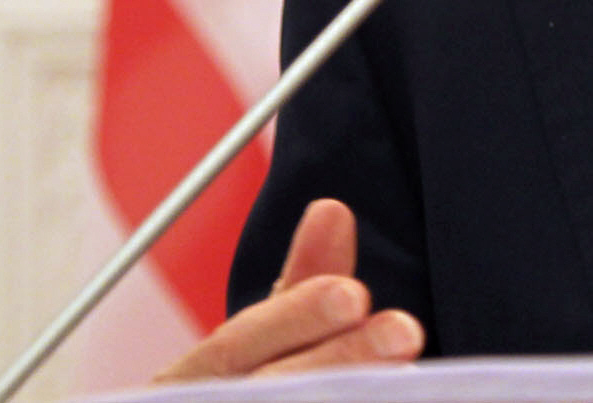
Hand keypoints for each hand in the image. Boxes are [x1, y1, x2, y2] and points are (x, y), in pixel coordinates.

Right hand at [152, 198, 424, 382]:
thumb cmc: (235, 401)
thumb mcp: (257, 348)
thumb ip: (298, 289)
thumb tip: (332, 209)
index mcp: (188, 385)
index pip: (236, 348)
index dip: (295, 319)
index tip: (354, 293)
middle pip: (269, 392)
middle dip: (337, 362)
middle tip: (403, 332)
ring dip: (346, 398)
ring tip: (404, 382)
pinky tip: (389, 399)